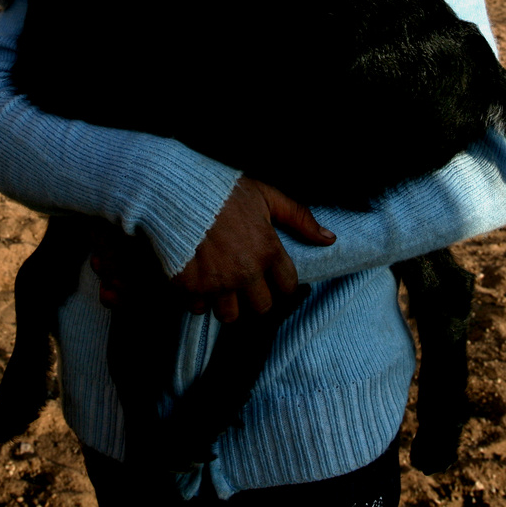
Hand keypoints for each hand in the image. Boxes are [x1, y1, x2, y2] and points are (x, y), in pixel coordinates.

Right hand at [171, 177, 335, 322]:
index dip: (280, 281)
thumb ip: (299, 218)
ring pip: (230, 316)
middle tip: (245, 281)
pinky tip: (197, 280)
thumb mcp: (266, 195)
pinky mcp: (190, 287)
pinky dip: (198, 299)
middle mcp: (246, 272)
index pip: (288, 286)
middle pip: (262, 308)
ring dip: (227, 303)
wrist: (176, 190)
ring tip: (221, 285)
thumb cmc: (224, 191)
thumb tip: (329, 239)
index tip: (270, 274)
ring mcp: (217, 283)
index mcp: (268, 251)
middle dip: (256, 297)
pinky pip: (198, 309)